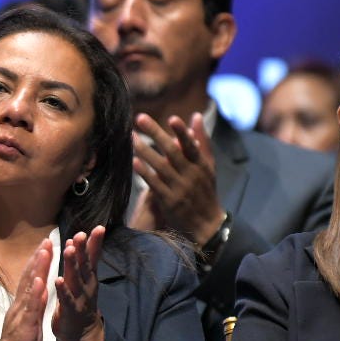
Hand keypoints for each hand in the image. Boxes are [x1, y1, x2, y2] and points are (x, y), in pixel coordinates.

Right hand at [0, 240, 52, 340]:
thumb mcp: (29, 321)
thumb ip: (35, 304)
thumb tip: (42, 287)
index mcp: (22, 304)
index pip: (30, 279)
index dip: (37, 262)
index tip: (45, 246)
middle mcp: (20, 305)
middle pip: (28, 278)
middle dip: (38, 259)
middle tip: (46, 241)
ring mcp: (21, 314)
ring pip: (29, 288)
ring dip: (37, 269)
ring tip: (44, 252)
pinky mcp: (25, 325)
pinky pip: (31, 308)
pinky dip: (35, 293)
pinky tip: (40, 282)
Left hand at [52, 227, 106, 340]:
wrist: (82, 336)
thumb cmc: (79, 305)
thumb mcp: (83, 282)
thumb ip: (81, 264)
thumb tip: (78, 243)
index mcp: (88, 279)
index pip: (92, 258)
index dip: (95, 244)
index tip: (99, 228)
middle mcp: (87, 287)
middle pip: (86, 265)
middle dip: (84, 249)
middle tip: (82, 234)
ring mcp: (80, 299)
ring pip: (76, 279)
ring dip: (73, 264)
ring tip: (70, 250)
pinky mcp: (70, 312)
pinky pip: (66, 299)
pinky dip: (62, 289)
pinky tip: (58, 279)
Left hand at [132, 113, 224, 244]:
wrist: (206, 224)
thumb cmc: (205, 190)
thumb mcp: (208, 165)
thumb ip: (201, 140)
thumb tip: (195, 116)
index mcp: (201, 165)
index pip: (191, 145)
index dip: (182, 132)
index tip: (172, 118)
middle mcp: (190, 175)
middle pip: (172, 151)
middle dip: (155, 133)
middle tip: (140, 118)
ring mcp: (179, 188)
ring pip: (160, 166)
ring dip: (145, 150)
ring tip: (131, 137)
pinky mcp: (168, 201)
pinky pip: (154, 184)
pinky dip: (145, 173)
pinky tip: (134, 162)